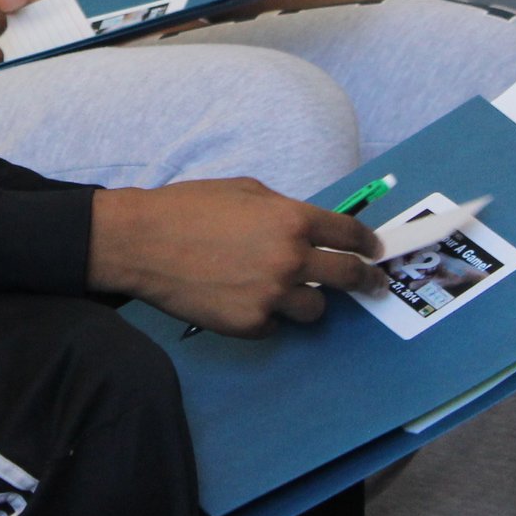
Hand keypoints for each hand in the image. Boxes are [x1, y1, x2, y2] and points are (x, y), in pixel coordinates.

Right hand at [87, 180, 383, 336]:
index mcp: (291, 219)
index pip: (349, 235)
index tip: (374, 252)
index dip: (367, 244)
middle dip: (366, 280)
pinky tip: (241, 297)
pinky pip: (275, 324)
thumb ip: (283, 209)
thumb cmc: (187, 207)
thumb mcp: (244, 190)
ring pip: (316, 308)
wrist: (142, 241)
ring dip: (306, 299)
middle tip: (371, 284)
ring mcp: (272, 295)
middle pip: (349, 277)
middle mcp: (290, 259)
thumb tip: (308, 227)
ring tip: (283, 290)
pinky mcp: (251, 324)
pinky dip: (266, 314)